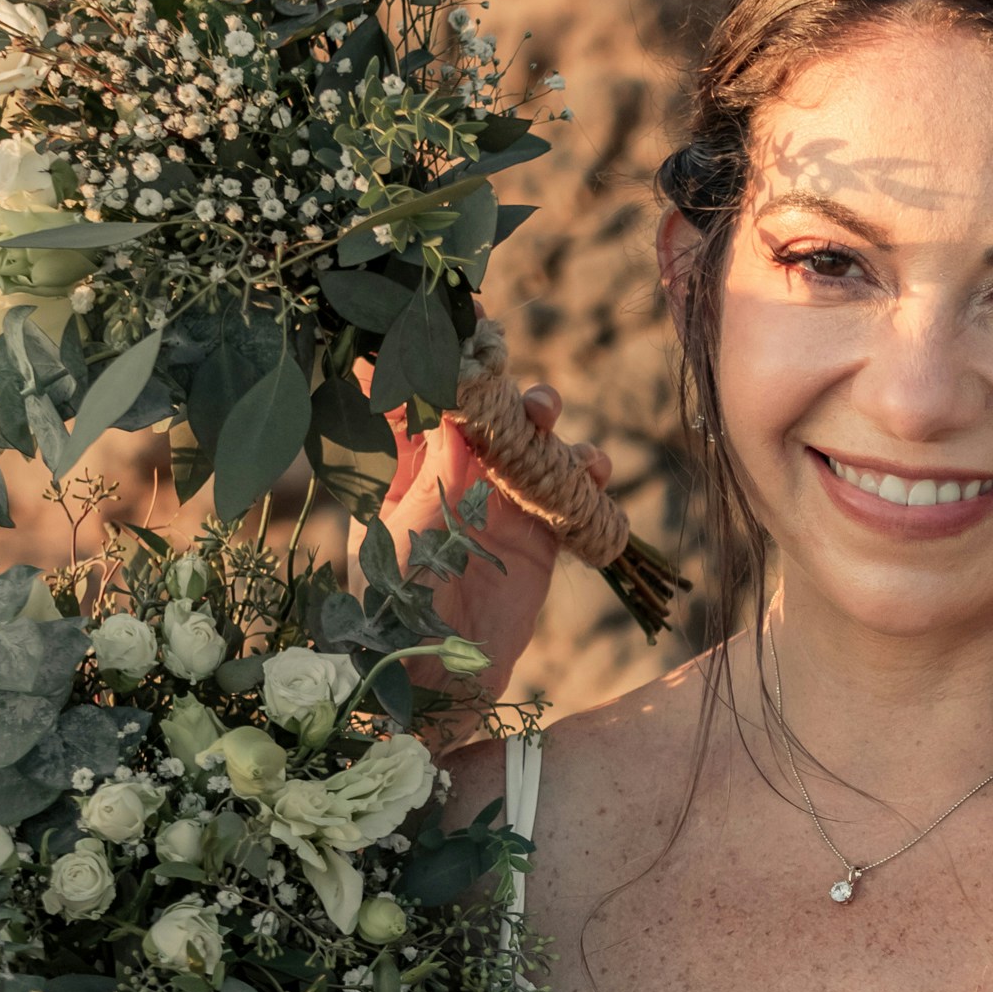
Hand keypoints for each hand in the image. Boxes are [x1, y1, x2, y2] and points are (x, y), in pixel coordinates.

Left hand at [375, 381, 610, 710]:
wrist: (436, 681)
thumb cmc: (399, 602)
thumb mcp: (406, 523)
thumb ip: (431, 462)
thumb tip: (444, 395)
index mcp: (407, 465)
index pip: (422, 395)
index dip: (440, 353)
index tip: (460, 310)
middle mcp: (456, 475)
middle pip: (490, 409)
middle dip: (508, 386)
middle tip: (520, 382)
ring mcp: (501, 502)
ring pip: (536, 442)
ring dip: (550, 423)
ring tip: (551, 419)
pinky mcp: (540, 535)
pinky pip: (572, 491)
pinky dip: (588, 476)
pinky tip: (593, 472)